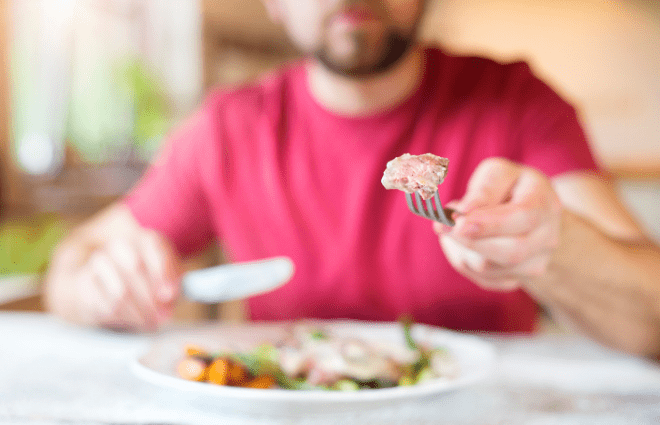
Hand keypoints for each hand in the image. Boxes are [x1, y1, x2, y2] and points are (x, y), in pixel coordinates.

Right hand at [54, 230, 181, 330]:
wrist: (107, 282)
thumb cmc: (148, 281)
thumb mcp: (166, 278)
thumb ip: (173, 284)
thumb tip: (170, 297)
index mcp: (145, 240)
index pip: (153, 247)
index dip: (163, 272)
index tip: (170, 296)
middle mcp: (120, 246)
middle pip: (134, 266)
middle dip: (151, 297)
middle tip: (162, 316)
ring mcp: (99, 262)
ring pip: (119, 290)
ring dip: (138, 312)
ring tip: (151, 322)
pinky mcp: (84, 284)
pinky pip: (104, 305)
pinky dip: (123, 318)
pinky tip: (134, 321)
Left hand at [434, 158, 562, 290]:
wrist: (531, 211)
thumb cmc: (508, 187)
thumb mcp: (497, 174)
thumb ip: (483, 190)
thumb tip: (464, 211)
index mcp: (544, 202)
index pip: (522, 217)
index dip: (488, 223)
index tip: (458, 222)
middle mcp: (548, 236)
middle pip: (511, 252)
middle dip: (470, 241)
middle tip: (441, 226)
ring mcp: (537, 262)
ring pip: (491, 268)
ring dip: (462, 249)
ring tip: (454, 228)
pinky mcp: (520, 278)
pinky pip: (484, 279)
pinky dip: (465, 261)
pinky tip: (465, 243)